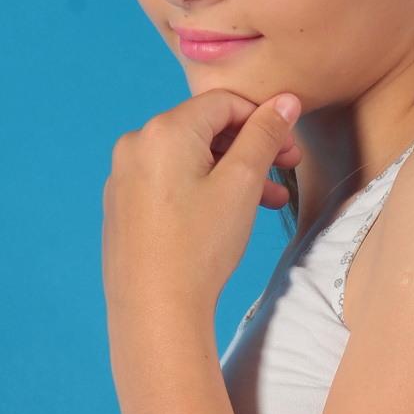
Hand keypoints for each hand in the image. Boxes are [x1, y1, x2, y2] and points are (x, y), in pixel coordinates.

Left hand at [102, 88, 302, 329]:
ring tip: (269, 200)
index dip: (264, 119)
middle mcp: (136, 145)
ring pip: (190, 158)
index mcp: (163, 130)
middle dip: (250, 148)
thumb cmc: (199, 248)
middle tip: (286, 171)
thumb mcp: (241, 184)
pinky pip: (169, 182)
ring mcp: (124, 177)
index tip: (290, 147)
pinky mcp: (123, 206)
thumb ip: (264, 135)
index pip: (224, 103)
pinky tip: (228, 214)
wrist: (155, 311)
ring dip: (232, 172)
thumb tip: (284, 102)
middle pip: (205, 129)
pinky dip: (202, 189)